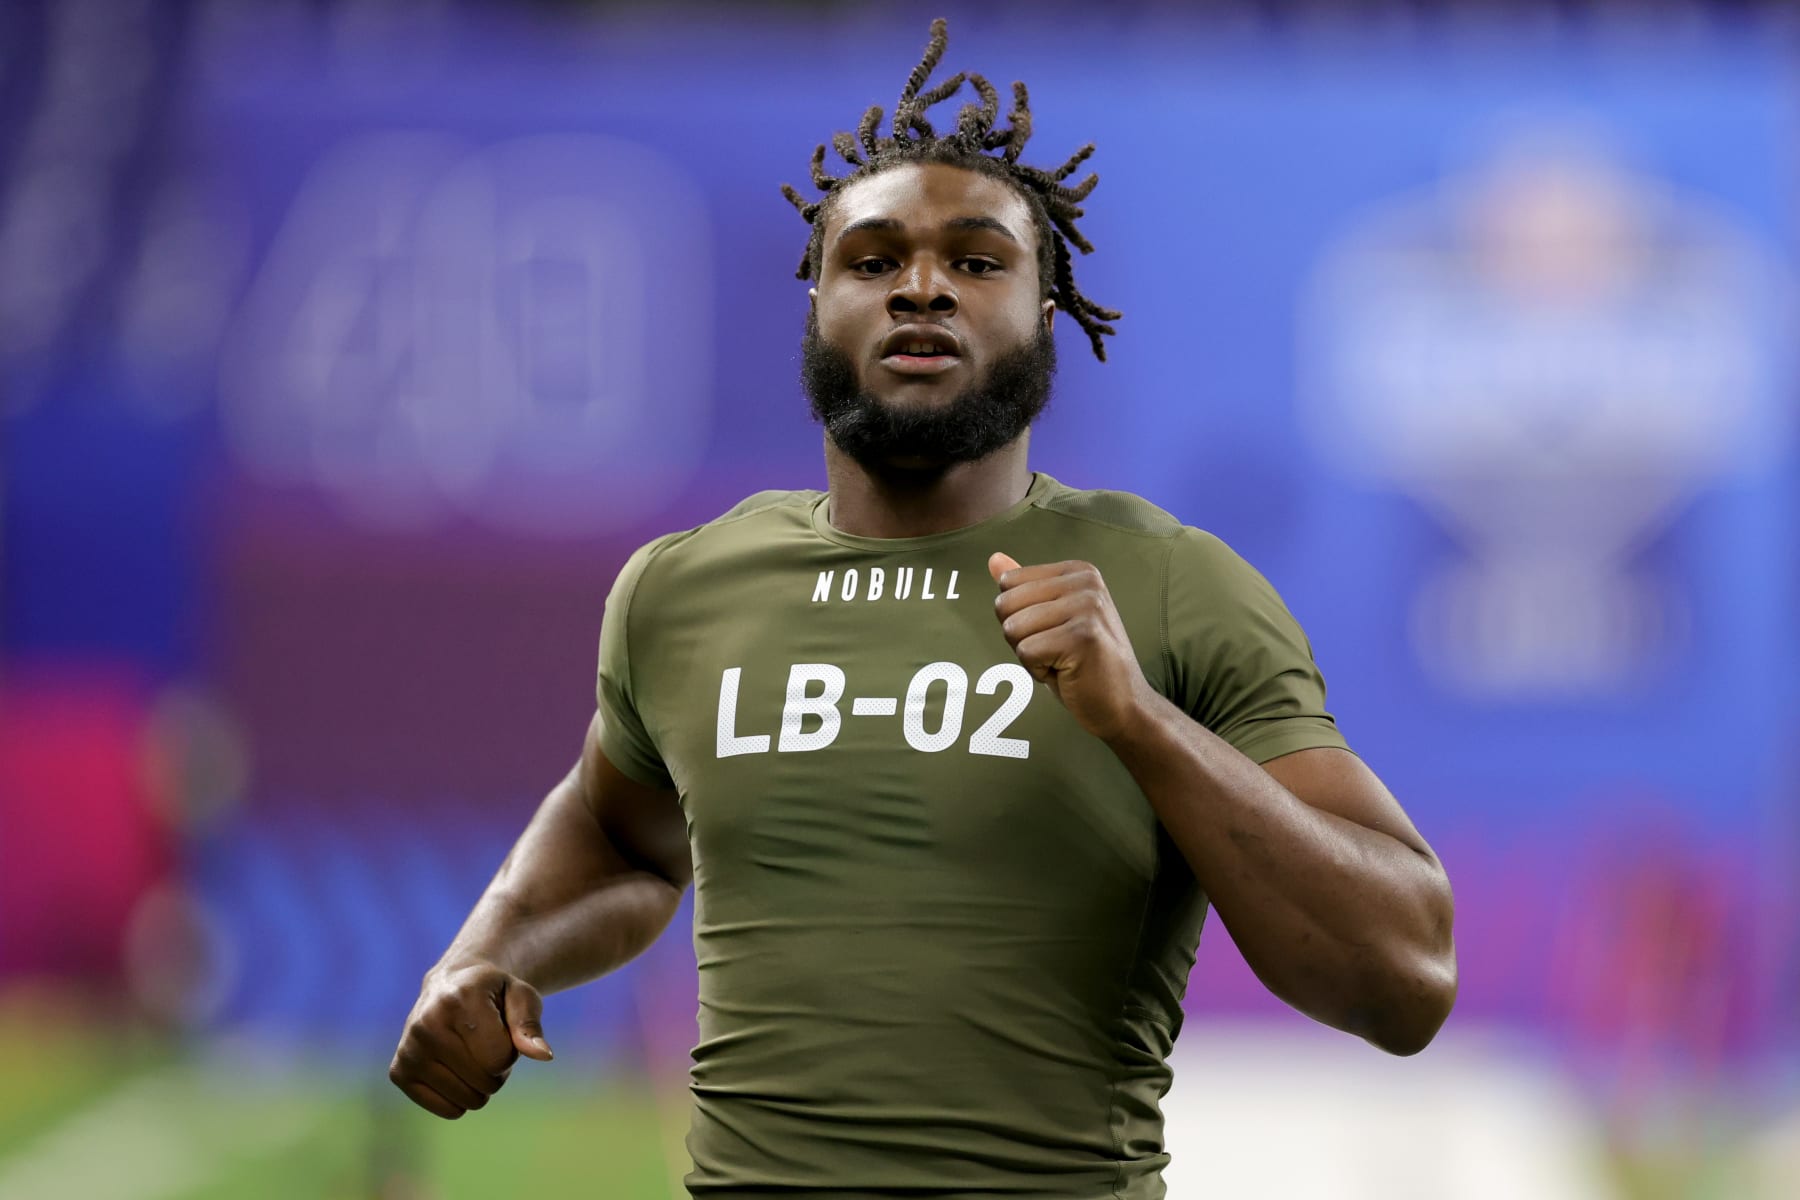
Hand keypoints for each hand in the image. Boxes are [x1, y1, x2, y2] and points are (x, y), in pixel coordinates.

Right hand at [389, 959, 553, 1118]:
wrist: (451, 984)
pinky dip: (460, 1098)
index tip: (500, 1029)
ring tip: (470, 1051)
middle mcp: (426, 1024)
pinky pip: (448, 1111)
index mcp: (458, 1000)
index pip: (499, 1059)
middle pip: (485, 1082)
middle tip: (485, 1041)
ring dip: (479, 1084)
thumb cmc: (494, 993)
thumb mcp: (521, 997)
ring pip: (468, 1100)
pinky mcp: (399, 1072)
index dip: (510, 1051)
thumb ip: (530, 1025)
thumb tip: (544, 1055)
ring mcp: (408, 1050)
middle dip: (497, 1069)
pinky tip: (453, 1067)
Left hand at [988, 552, 1153, 742]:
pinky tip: (1068, 672)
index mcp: (1078, 571)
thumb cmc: (1084, 665)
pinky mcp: (1082, 636)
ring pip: (1013, 629)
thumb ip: (1025, 588)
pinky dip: (1038, 671)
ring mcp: (1087, 607)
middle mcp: (1085, 582)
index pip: (1007, 583)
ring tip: (1064, 661)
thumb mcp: (1052, 619)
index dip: (1019, 617)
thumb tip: (993, 559)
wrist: (1125, 705)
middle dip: (1021, 637)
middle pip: (1005, 604)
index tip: (1054, 632)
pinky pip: (1026, 652)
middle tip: (1057, 651)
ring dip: (1030, 655)